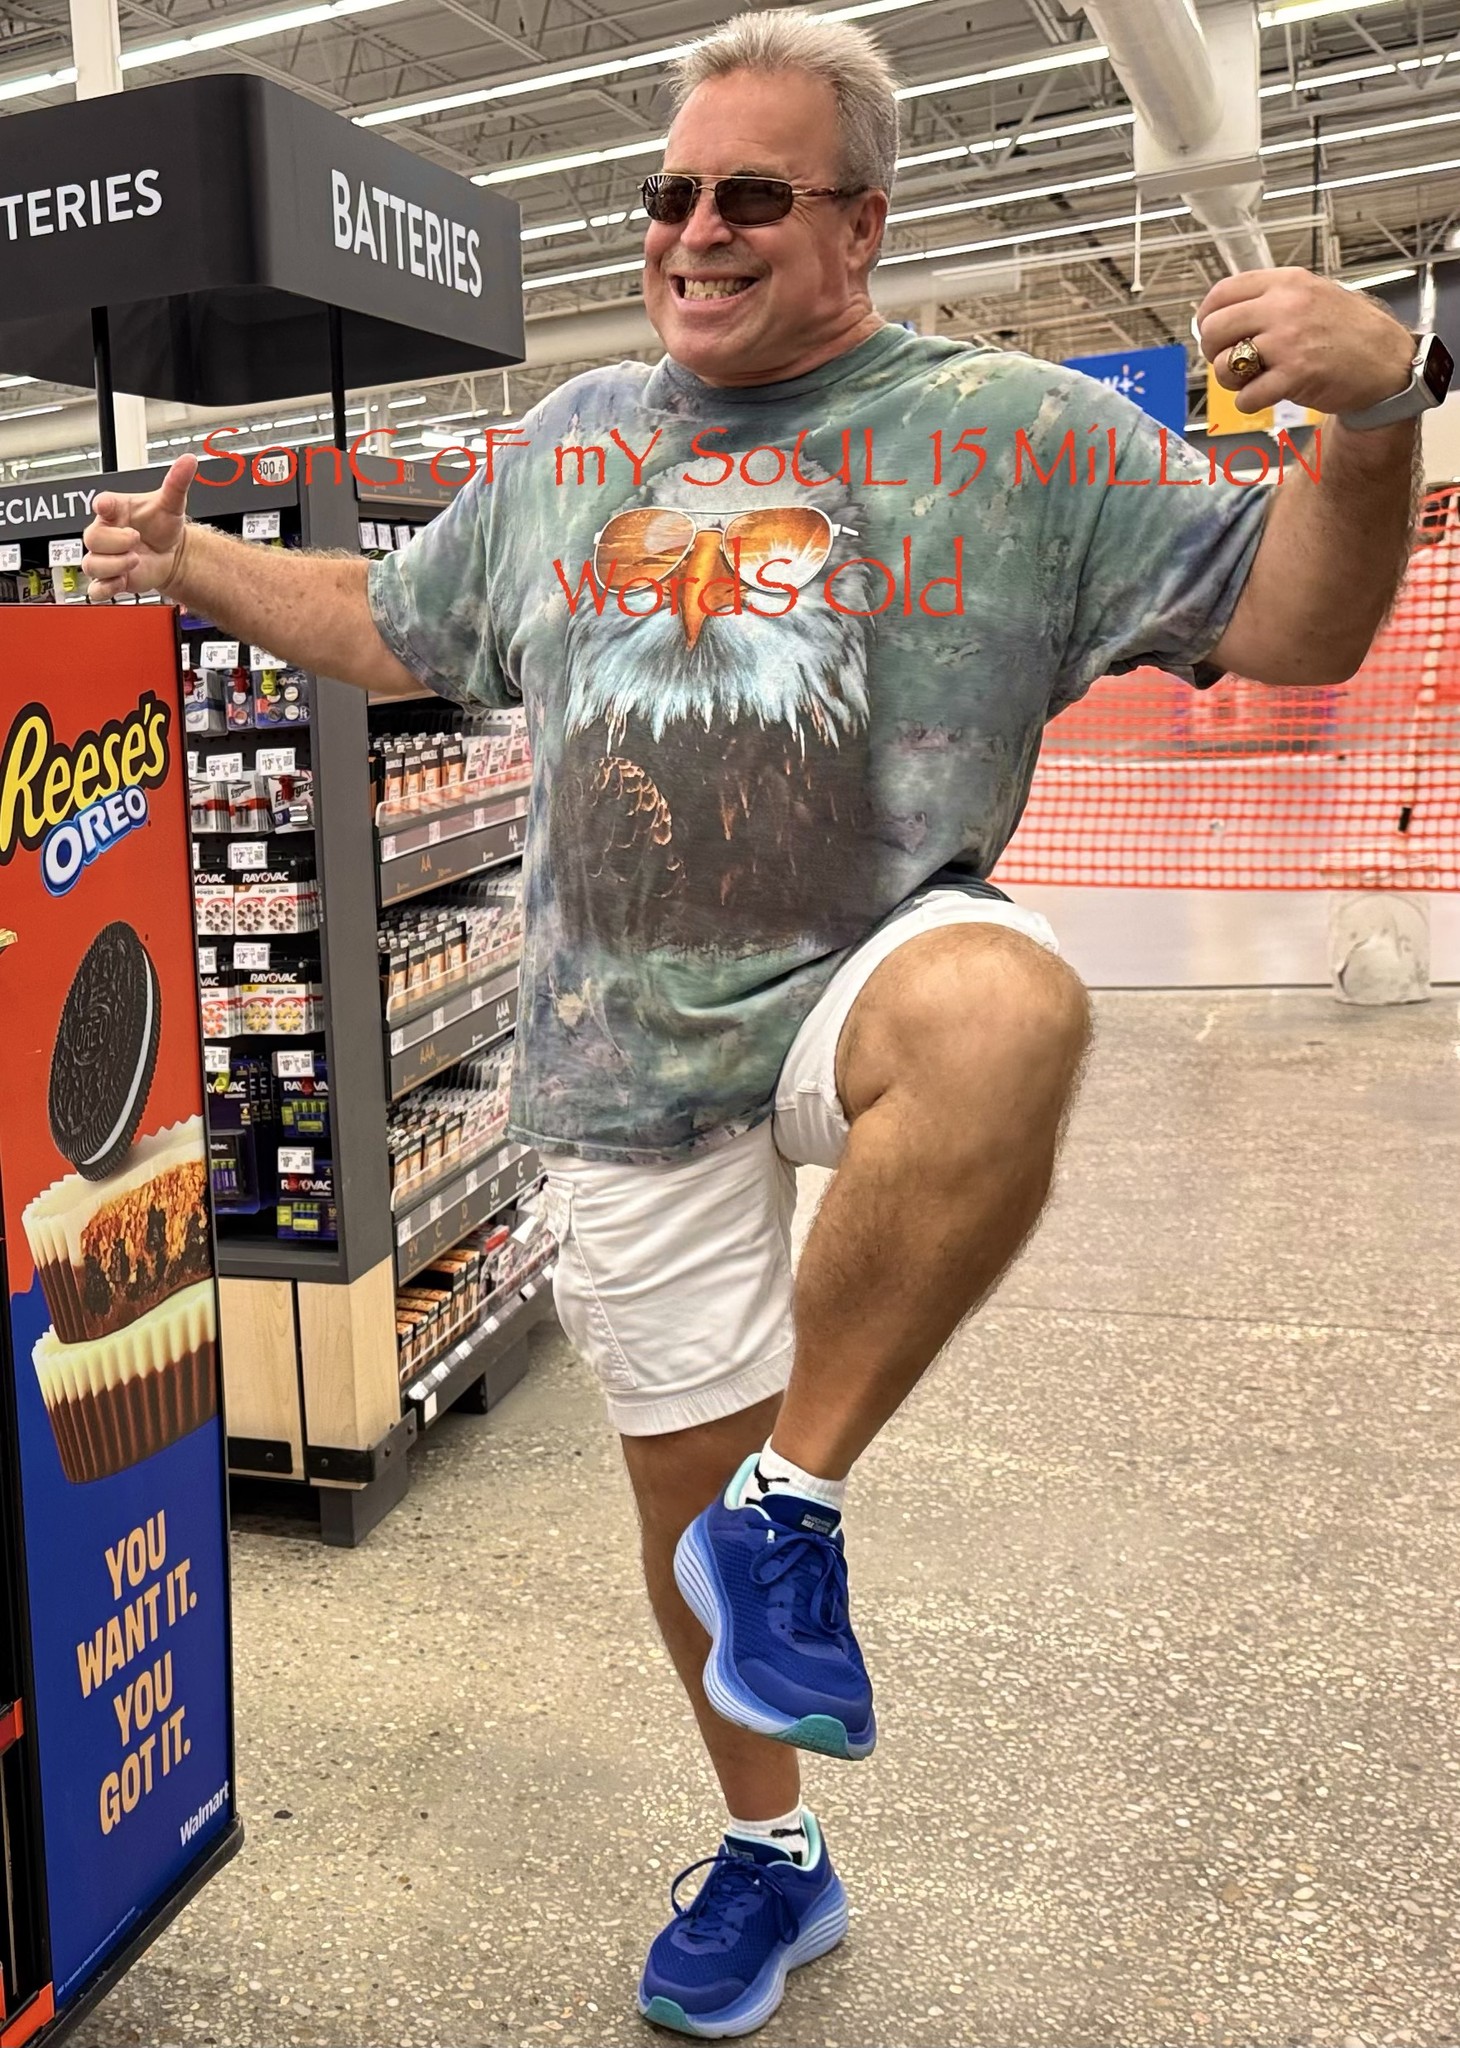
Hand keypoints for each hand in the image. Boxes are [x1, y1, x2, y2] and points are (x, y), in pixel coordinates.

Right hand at [82, 453, 196, 599]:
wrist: (172, 554)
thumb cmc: (163, 526)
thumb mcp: (171, 503)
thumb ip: (176, 482)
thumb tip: (189, 461)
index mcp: (114, 510)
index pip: (100, 504)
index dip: (102, 505)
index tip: (106, 506)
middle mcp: (106, 533)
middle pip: (92, 539)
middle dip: (117, 542)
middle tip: (137, 540)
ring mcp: (106, 556)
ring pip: (92, 565)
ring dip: (116, 565)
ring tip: (136, 560)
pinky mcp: (110, 578)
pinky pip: (96, 589)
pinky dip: (107, 588)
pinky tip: (122, 580)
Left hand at [1197, 268, 1415, 417]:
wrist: (1387, 360)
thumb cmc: (1347, 331)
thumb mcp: (1311, 295)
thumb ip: (1270, 300)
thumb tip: (1220, 314)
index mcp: (1286, 282)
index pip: (1222, 293)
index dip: (1206, 317)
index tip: (1210, 332)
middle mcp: (1284, 306)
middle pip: (1215, 329)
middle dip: (1213, 351)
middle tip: (1230, 361)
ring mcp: (1289, 340)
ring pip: (1224, 365)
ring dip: (1230, 380)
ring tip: (1250, 379)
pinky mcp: (1295, 374)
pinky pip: (1246, 397)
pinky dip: (1249, 403)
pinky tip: (1264, 396)